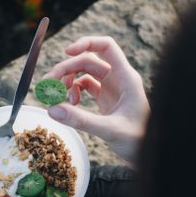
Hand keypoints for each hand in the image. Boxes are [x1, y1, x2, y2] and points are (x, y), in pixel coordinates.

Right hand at [44, 36, 149, 162]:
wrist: (147, 152)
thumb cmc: (138, 140)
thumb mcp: (110, 130)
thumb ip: (81, 120)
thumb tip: (52, 109)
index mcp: (125, 77)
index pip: (106, 46)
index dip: (86, 43)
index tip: (66, 52)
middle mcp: (118, 78)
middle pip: (88, 60)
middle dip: (67, 68)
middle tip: (48, 83)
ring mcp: (111, 88)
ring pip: (85, 73)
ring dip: (68, 80)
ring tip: (58, 96)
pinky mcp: (105, 99)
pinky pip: (85, 87)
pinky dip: (74, 93)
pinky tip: (71, 106)